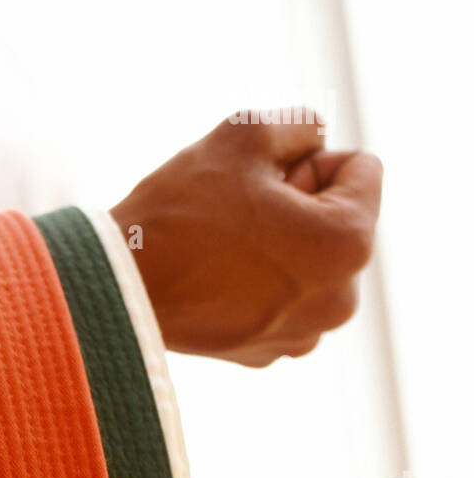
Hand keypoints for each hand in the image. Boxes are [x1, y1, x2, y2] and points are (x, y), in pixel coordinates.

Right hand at [110, 109, 382, 366]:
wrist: (115, 291)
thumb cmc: (179, 212)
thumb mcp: (244, 134)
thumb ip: (301, 124)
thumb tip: (317, 139)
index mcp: (347, 243)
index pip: (362, 168)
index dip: (309, 159)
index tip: (261, 180)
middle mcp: (339, 300)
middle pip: (339, 220)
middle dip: (300, 206)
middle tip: (237, 214)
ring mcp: (303, 335)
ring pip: (309, 263)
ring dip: (280, 246)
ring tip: (223, 248)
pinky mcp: (268, 353)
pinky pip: (280, 300)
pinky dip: (257, 284)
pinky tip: (212, 279)